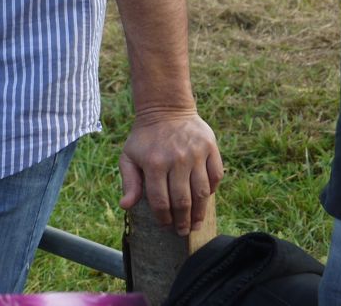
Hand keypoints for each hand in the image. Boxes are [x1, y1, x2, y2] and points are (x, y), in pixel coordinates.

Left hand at [119, 109, 222, 235]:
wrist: (165, 108)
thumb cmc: (144, 137)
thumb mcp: (129, 156)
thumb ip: (129, 181)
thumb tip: (125, 206)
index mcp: (154, 163)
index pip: (160, 201)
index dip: (163, 218)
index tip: (165, 226)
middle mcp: (176, 159)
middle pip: (182, 201)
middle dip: (183, 221)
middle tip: (183, 231)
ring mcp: (195, 153)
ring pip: (202, 193)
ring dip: (200, 213)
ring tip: (196, 224)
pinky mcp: (210, 147)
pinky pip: (216, 176)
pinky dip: (213, 190)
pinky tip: (206, 199)